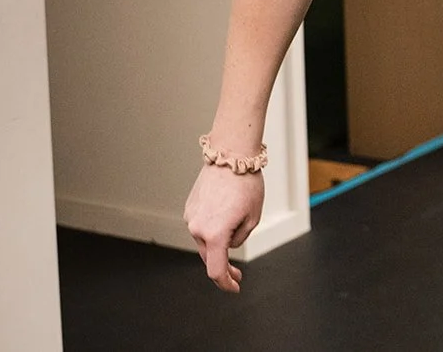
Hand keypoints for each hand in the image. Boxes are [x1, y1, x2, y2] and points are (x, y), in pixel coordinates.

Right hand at [183, 163, 264, 292]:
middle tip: (238, 274)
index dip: (225, 283)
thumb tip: (228, 244)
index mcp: (215, 234)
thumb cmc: (246, 185)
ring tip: (239, 224)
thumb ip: (239, 237)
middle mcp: (198, 228)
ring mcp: (191, 218)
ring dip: (219, 242)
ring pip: (206, 240)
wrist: (231, 155)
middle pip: (210, 256)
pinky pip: (202, 225)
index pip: (216, 270)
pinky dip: (213, 227)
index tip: (234, 287)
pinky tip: (227, 214)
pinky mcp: (189, 208)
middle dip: (224, 266)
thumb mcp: (253, 217)